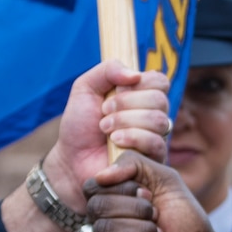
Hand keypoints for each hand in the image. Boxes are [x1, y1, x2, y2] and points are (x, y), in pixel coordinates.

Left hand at [42, 61, 174, 205]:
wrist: (71, 158)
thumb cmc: (80, 124)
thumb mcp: (85, 87)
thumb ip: (108, 70)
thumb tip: (136, 75)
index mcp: (141, 96)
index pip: (160, 81)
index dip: (140, 83)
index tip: (116, 90)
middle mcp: (153, 115)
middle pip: (159, 99)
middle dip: (127, 103)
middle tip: (103, 112)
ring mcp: (155, 138)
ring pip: (159, 120)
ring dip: (126, 120)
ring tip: (105, 129)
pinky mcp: (154, 160)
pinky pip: (156, 143)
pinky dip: (133, 138)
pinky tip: (115, 141)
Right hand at [85, 155, 231, 231]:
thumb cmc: (183, 220)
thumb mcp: (165, 179)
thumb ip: (134, 162)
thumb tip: (101, 175)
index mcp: (111, 200)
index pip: (93, 186)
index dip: (122, 188)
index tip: (148, 195)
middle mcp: (102, 223)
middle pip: (96, 207)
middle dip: (136, 210)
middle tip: (157, 217)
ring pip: (103, 230)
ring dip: (140, 230)